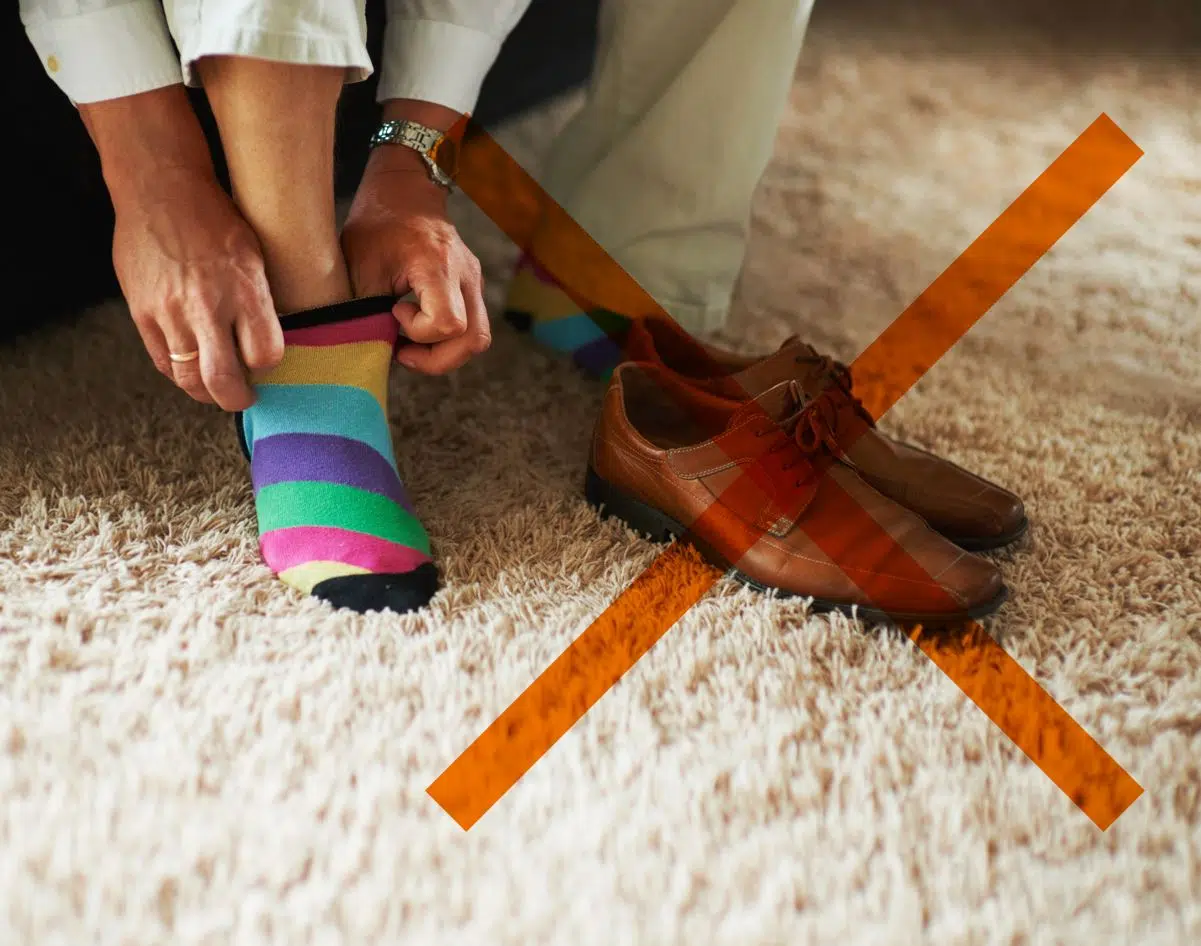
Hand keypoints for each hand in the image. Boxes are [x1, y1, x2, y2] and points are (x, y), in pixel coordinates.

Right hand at [81, 87, 282, 410]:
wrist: (160, 190)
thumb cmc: (216, 219)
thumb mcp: (255, 255)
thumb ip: (260, 302)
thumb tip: (268, 342)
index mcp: (244, 289)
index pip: (266, 354)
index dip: (269, 366)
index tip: (268, 364)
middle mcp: (207, 305)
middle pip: (223, 380)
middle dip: (236, 399)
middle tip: (244, 397)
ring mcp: (169, 312)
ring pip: (188, 379)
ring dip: (205, 391)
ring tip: (216, 385)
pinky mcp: (141, 313)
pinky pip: (162, 362)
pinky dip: (178, 372)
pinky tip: (190, 366)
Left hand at [341, 130, 489, 374]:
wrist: (405, 189)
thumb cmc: (377, 223)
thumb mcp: (359, 266)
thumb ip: (366, 310)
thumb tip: (367, 350)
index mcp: (437, 264)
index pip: (448, 323)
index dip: (419, 332)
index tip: (393, 311)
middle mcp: (465, 275)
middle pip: (474, 339)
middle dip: (437, 358)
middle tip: (403, 351)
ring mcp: (474, 281)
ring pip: (478, 337)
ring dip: (445, 353)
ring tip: (410, 344)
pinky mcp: (472, 287)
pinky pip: (472, 326)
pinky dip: (447, 339)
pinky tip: (418, 329)